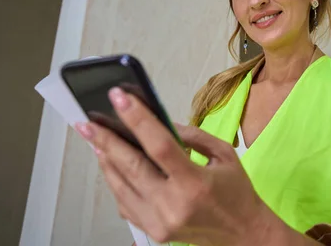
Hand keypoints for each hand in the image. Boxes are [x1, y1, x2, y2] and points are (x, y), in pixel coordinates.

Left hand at [74, 87, 286, 244]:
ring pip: (121, 186)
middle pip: (131, 167)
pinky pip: (125, 205)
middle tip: (88, 122)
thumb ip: (193, 136)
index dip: (137, 119)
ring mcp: (160, 222)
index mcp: (195, 183)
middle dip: (106, 140)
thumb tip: (161, 123)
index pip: (159, 146)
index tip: (119, 98)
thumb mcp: (224, 155)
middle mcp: (173, 205)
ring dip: (106, 160)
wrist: (242, 235)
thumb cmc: (236, 192)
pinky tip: (112, 166)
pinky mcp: (153, 232)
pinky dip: (116, 183)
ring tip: (95, 140)